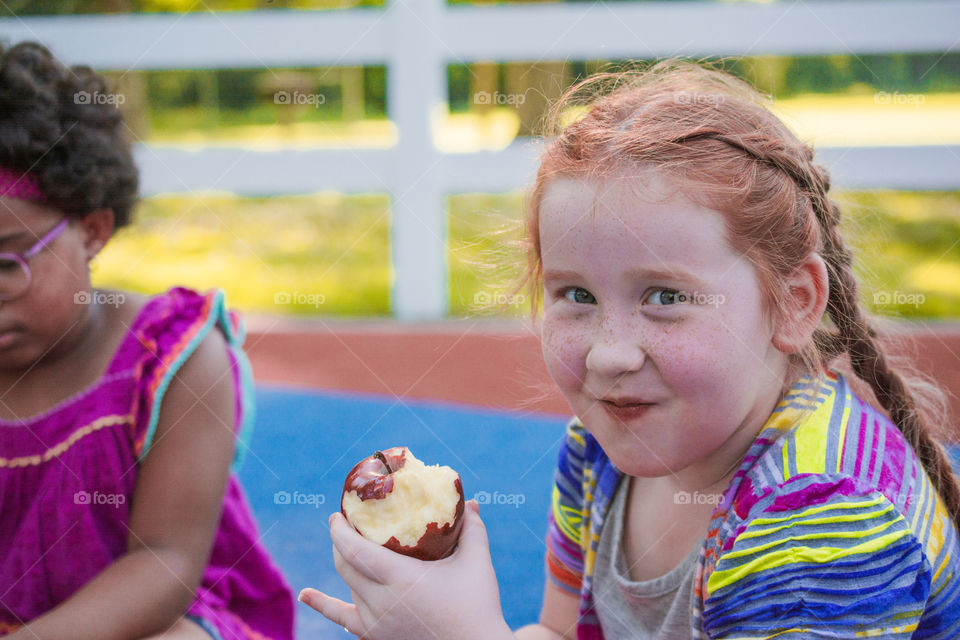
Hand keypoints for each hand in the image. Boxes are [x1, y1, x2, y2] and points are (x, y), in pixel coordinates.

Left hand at [298, 500, 511, 639]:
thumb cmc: (477, 605)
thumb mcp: (476, 563)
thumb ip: (473, 529)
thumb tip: (474, 503)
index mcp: (400, 579)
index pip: (354, 551)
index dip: (340, 531)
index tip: (338, 514)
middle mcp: (381, 601)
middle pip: (345, 565)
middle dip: (340, 541)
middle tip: (344, 522)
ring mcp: (376, 622)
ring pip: (348, 585)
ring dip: (346, 563)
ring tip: (348, 545)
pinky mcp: (376, 636)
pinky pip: (342, 618)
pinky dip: (322, 605)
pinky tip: (305, 594)